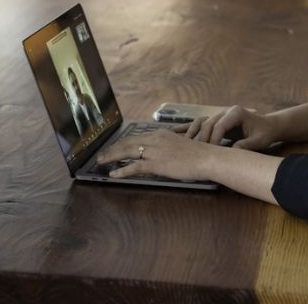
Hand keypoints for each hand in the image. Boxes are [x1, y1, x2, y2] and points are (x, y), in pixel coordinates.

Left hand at [96, 129, 215, 181]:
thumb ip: (168, 147)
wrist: (206, 158)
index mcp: (160, 134)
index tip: (114, 147)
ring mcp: (155, 151)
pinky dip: (122, 170)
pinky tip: (114, 174)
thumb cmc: (198, 154)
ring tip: (101, 162)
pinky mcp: (156, 163)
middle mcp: (155, 139)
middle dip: (112, 149)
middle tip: (101, 155)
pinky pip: (134, 167)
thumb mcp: (180, 145)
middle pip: (127, 142)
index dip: (122, 143)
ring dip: (112, 157)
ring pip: (127, 152)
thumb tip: (162, 154)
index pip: (136, 137)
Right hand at [180, 105, 278, 150]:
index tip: (210, 153)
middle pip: (208, 124)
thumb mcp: (258, 141)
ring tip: (185, 146)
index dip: (213, 139)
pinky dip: (189, 128)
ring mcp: (220, 114)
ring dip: (193, 134)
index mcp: (236, 113)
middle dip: (202, 139)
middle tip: (196, 154)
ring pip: (202, 123)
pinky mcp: (217, 120)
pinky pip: (200, 124)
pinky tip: (175, 132)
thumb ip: (246, 145)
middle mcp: (225, 111)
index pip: (219, 126)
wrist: (268, 126)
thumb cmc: (264, 133)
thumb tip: (233, 152)